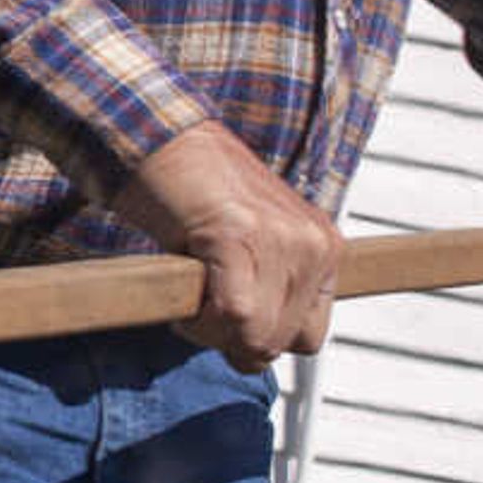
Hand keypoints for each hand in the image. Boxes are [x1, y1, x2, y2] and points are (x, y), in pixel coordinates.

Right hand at [109, 123, 341, 371]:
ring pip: (255, 336)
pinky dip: (197, 316)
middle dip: (231, 337)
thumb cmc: (193, 190)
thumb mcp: (254, 240)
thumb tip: (256, 348)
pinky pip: (232, 316)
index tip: (224, 309)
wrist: (158, 135)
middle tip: (199, 298)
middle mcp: (314, 244)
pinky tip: (183, 280)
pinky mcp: (241, 237)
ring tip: (190, 284)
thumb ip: (270, 286)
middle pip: (279, 343)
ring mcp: (283, 240)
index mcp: (324, 247)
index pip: (306, 337)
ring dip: (209, 328)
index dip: (257, 336)